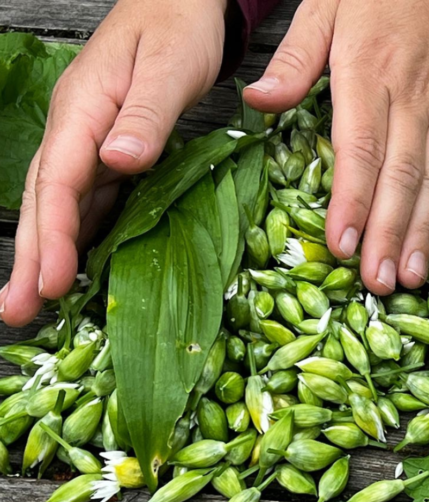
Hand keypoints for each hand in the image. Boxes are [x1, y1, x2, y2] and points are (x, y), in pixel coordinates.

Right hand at [1, 0, 227, 325]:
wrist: (181, 1)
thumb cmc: (177, 26)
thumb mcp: (169, 66)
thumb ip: (146, 115)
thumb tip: (118, 160)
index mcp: (84, 109)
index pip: (59, 181)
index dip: (53, 235)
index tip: (51, 282)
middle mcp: (78, 128)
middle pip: (46, 200)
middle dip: (32, 258)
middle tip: (17, 312)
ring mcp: (91, 138)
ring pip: (63, 203)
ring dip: (50, 252)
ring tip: (36, 300)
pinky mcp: (110, 146)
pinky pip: (89, 197)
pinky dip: (80, 231)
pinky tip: (80, 262)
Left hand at [243, 0, 428, 292]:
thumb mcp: (326, 5)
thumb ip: (295, 57)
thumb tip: (257, 101)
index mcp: (368, 73)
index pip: (361, 148)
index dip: (353, 201)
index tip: (342, 245)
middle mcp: (410, 99)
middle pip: (400, 176)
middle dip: (389, 234)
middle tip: (377, 283)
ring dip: (423, 231)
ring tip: (411, 275)